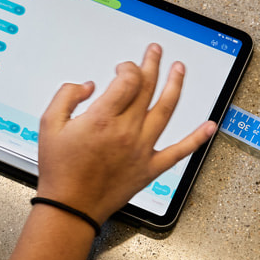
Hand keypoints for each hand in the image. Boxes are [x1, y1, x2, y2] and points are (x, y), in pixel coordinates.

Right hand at [36, 43, 216, 223]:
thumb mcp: (49, 124)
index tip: (122, 67)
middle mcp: (126, 131)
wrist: (70, 207)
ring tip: (179, 70)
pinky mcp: (150, 168)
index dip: (128, 67)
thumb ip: (67, 96)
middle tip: (155, 52)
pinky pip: (180, 151)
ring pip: (166, 110)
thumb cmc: (59, 170)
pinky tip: (209, 126)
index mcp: (102, 119)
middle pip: (147, 89)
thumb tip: (90, 86)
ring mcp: (142, 149)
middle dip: (152, 65)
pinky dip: (197, 138)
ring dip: (175, 85)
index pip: (128, 80)